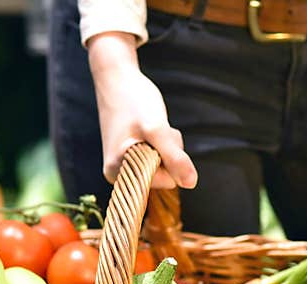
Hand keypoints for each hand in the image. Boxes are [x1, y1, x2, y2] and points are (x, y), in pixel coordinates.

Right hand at [88, 32, 197, 189]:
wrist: (116, 77)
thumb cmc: (133, 99)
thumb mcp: (157, 128)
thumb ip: (174, 157)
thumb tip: (191, 183)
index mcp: (118, 172)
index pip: (166, 181)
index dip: (169, 157)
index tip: (155, 135)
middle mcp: (117, 173)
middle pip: (164, 175)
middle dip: (168, 152)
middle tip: (154, 128)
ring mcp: (122, 165)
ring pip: (162, 165)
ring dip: (165, 145)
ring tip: (150, 126)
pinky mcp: (128, 156)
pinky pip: (156, 156)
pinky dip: (159, 142)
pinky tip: (148, 128)